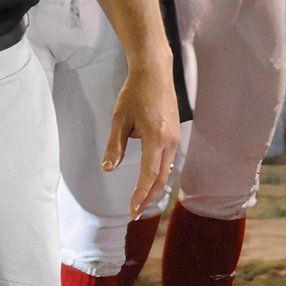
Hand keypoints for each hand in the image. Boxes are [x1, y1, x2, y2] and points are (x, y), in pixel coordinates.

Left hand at [105, 62, 179, 218]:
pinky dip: (160, 174)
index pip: (149, 175)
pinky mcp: (176, 134)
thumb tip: (109, 168)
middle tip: (136, 213)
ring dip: (155, 187)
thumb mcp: (120, 118)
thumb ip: (115, 145)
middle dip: (149, 197)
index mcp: (156, 138)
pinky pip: (169, 160)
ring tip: (142, 201)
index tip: (132, 210)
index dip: (140, 195)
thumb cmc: (135, 92)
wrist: (155, 72)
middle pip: (162, 178)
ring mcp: (176, 137)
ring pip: (167, 170)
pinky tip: (152, 180)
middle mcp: (171, 141)